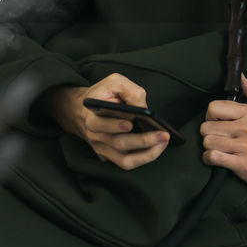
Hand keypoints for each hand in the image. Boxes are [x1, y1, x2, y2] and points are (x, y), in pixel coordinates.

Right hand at [39, 73, 168, 169]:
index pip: (101, 124)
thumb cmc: (104, 94)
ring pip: (124, 160)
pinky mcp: (108, 157)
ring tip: (163, 143)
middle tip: (162, 135)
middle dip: (142, 140)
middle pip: (118, 143)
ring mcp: (101, 148)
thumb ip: (130, 91)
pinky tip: (157, 148)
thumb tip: (144, 109)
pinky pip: (126, 163)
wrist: (83, 110)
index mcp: (91, 116)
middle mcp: (95, 135)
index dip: (115, 125)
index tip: (130, 123)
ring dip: (146, 155)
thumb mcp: (114, 83)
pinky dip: (143, 158)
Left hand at [200, 75, 246, 197]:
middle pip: (207, 126)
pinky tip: (216, 159)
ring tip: (218, 149)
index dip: (211, 115)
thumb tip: (241, 76)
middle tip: (218, 138)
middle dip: (209, 134)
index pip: (215, 107)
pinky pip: (213, 157)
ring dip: (209, 148)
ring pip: (208, 142)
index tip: (217, 122)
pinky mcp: (243, 164)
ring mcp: (246, 146)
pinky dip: (209, 159)